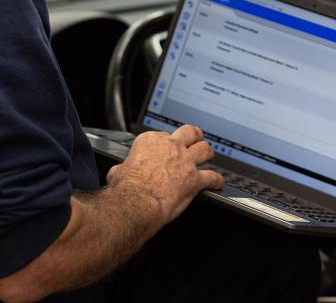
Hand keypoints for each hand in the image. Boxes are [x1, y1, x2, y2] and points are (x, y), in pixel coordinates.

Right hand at [105, 124, 223, 227]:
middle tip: (196, 139)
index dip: (166, 143)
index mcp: (150, 141)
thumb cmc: (126, 189)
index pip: (163, 136)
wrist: (136, 202)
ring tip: (209, 155)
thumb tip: (119, 172)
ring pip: (204, 149)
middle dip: (194, 135)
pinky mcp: (195, 179)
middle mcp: (170, 147)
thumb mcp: (117, 171)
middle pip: (189, 133)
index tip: (166, 149)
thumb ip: (123, 168)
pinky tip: (218, 182)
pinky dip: (217, 180)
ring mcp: (185, 162)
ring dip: (207, 152)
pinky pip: (212, 177)